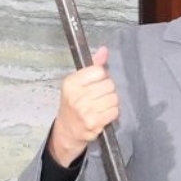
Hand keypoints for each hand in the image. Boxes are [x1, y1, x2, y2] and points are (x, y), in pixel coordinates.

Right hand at [49, 45, 118, 165]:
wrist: (67, 131)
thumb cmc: (73, 105)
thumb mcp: (78, 83)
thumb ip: (93, 66)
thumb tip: (104, 50)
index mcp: (71, 83)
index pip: (99, 71)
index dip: (102, 77)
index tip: (97, 83)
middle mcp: (76, 96)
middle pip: (109, 85)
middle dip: (108, 90)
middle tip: (100, 97)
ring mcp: (85, 110)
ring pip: (113, 98)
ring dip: (111, 103)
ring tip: (102, 106)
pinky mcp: (94, 122)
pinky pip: (114, 112)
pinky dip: (112, 113)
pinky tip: (103, 114)